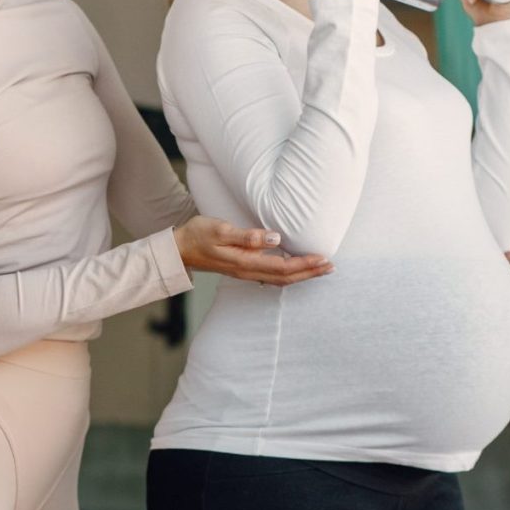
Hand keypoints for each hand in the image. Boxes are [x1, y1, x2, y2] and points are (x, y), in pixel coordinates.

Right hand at [173, 216, 333, 286]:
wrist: (178, 249)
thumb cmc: (198, 235)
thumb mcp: (221, 230)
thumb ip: (248, 236)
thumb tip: (276, 239)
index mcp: (245, 262)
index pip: (283, 266)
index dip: (305, 264)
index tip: (323, 259)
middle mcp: (248, 271)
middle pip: (286, 277)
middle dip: (310, 273)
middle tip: (331, 267)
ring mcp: (245, 271)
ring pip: (280, 278)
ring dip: (302, 274)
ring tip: (320, 268)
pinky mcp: (243, 267)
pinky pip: (272, 275)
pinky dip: (289, 273)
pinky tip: (295, 268)